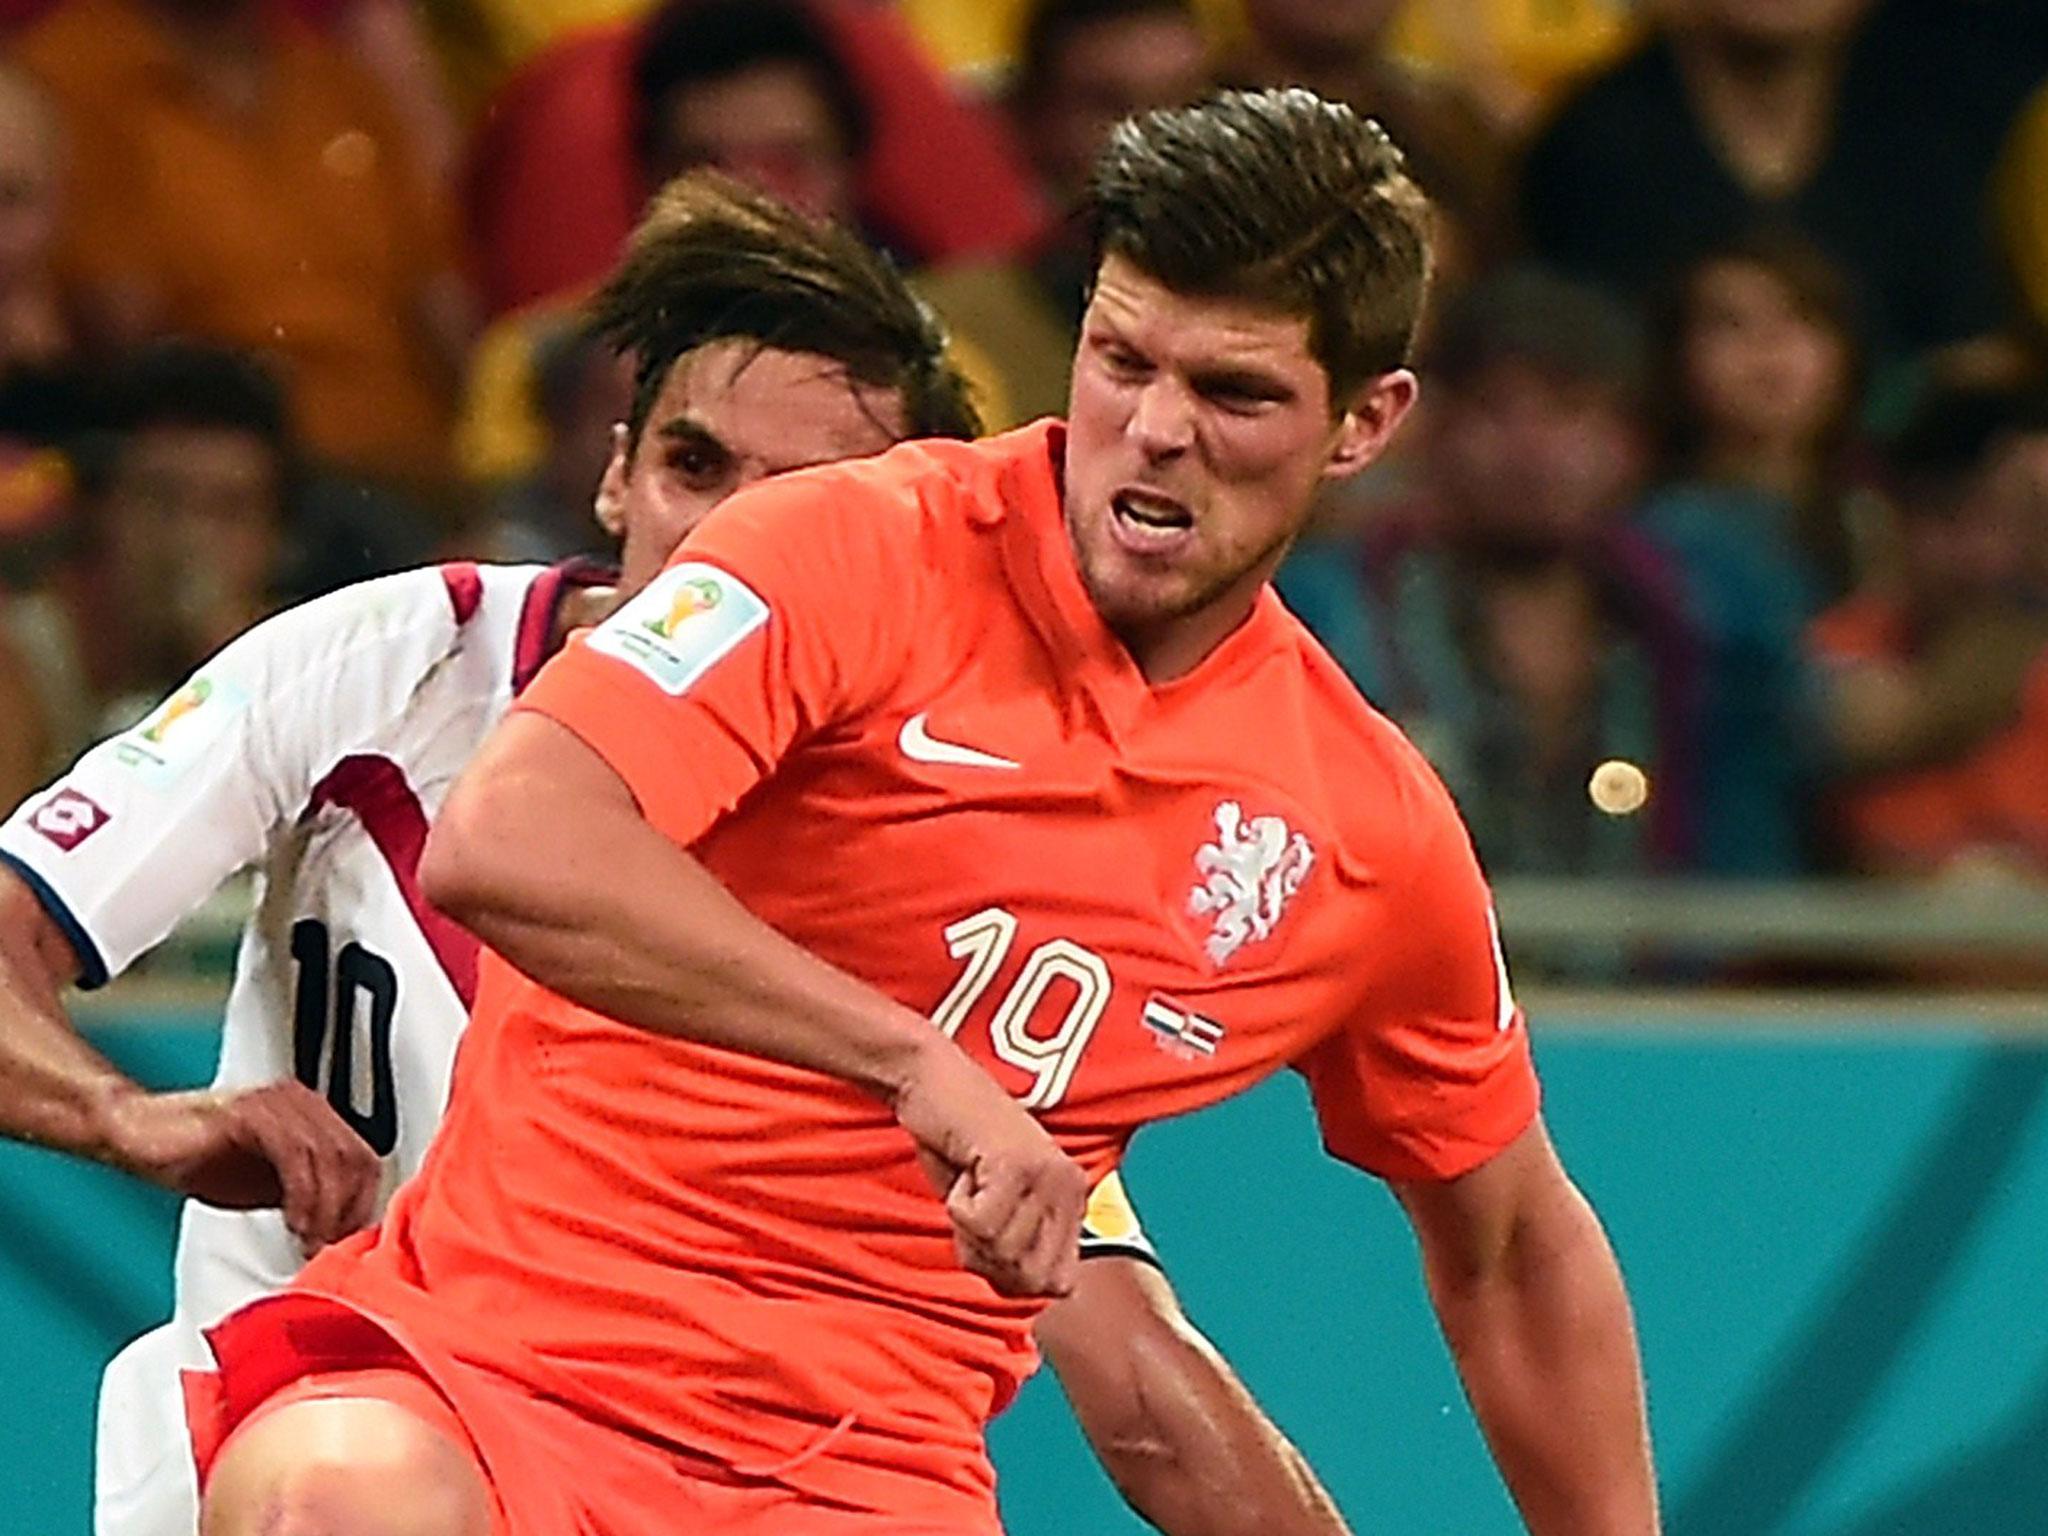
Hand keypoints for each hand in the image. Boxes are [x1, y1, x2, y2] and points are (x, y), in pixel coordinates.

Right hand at [97, 1082, 380, 1250]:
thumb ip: (306, 1199)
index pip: (364, 1160)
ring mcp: (278, 1104)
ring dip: (327, 1209)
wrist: (140, 1136)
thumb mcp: (268, 1187)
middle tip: (330, 1250)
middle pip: (356, 1158)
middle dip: (348, 1212)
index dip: (362, 1205)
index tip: (349, 1243)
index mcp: (314, 1117)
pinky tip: (293, 1221)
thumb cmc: (201, 1158)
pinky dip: (303, 1193)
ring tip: (311, 1242)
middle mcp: (303, 1103)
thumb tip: (339, 1233)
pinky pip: (295, 1153)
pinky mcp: (251, 1113)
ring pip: (330, 1157)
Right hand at [891, 1039, 1086, 1298]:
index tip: (986, 1234)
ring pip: (1003, 1251)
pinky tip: (963, 1170)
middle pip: (1029, 1277)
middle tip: (972, 1208)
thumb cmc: (956, 1146)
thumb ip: (1018, 1248)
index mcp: (1073, 1199)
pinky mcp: (1017, 1163)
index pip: (1057, 1284)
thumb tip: (1034, 1294)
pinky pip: (980, 1224)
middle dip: (987, 1257)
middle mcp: (1071, 1186)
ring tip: (969, 1182)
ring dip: (968, 1228)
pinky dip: (957, 1206)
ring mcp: (1048, 1174)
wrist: (932, 1081)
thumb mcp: (995, 1205)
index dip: (1011, 1276)